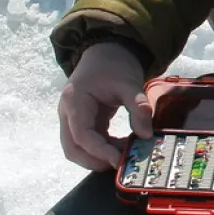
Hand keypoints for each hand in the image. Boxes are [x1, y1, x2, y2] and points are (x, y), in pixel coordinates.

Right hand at [58, 42, 153, 169]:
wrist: (106, 51)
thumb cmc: (114, 65)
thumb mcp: (130, 83)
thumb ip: (138, 107)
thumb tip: (146, 135)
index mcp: (75, 101)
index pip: (82, 135)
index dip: (99, 151)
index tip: (119, 160)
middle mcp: (68, 112)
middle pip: (72, 148)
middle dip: (94, 161)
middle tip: (121, 163)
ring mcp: (72, 118)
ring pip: (77, 149)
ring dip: (98, 157)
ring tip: (124, 154)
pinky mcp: (82, 122)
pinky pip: (87, 143)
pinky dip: (102, 149)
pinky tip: (121, 147)